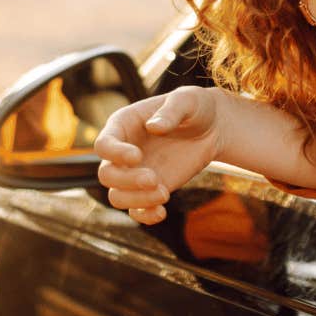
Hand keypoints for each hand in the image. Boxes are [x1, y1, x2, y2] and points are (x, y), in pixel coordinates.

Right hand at [94, 86, 225, 224]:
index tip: (138, 156)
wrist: (211, 128)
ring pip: (117, 196)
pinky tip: (162, 212)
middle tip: (154, 179)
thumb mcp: (187, 100)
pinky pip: (136, 210)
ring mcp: (134, 173)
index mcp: (123, 125)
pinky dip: (145, 215)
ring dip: (136, 200)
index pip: (103, 145)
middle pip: (106, 175)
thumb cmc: (194, 107)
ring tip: (164, 194)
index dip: (115, 153)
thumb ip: (171, 110)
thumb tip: (154, 127)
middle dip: (127, 181)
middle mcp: (122, 152)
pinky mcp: (149, 190)